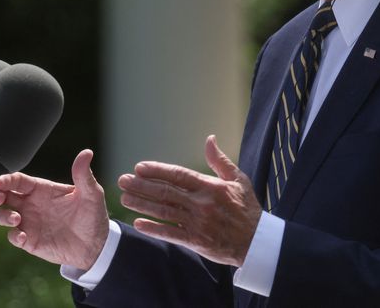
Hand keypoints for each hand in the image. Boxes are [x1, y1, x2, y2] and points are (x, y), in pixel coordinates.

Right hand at [0, 149, 109, 270]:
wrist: (95, 245)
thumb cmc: (93, 216)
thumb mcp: (91, 194)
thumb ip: (84, 175)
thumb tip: (87, 153)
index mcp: (43, 189)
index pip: (20, 180)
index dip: (7, 180)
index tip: (1, 182)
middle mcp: (32, 204)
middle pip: (5, 195)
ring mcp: (30, 222)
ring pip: (4, 215)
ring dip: (4, 216)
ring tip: (16, 219)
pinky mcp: (30, 240)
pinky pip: (13, 237)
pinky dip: (13, 236)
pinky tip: (23, 237)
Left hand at [118, 135, 261, 266]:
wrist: (257, 241)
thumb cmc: (247, 208)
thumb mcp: (238, 179)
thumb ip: (219, 160)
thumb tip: (210, 138)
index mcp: (210, 186)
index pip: (178, 175)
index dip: (157, 170)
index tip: (139, 167)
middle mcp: (201, 203)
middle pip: (166, 192)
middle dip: (142, 185)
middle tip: (123, 180)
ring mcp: (198, 223)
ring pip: (164, 211)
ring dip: (142, 204)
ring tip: (124, 198)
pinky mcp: (196, 241)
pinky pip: (171, 233)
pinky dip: (153, 229)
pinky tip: (138, 223)